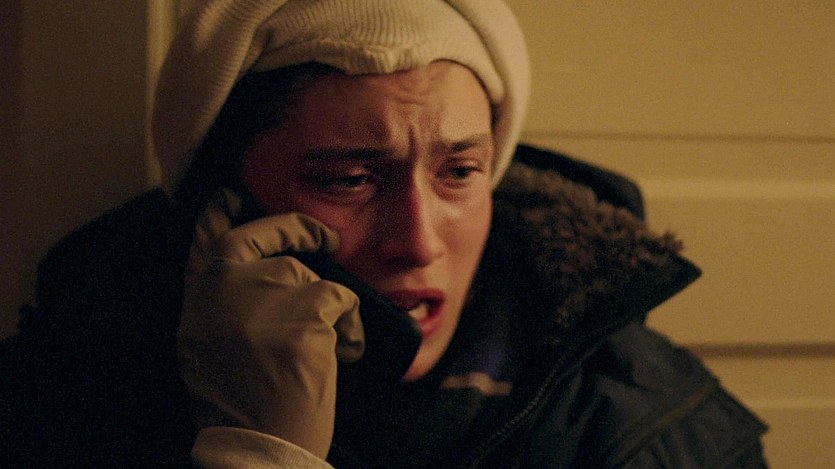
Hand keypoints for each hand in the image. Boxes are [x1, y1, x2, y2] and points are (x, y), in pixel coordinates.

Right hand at [177, 189, 364, 458]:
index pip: (206, 242)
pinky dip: (351, 328)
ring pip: (313, 277)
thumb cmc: (240, 404)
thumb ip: (221, 304)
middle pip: (267, 241)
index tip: (228, 195)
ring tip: (327, 352)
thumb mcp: (208, 346)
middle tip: (325, 237)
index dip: (218, 215)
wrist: (258, 443)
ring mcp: (265, 294)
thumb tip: (254, 272)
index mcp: (199, 300)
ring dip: (328, 309)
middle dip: (298, 230)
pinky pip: (344, 300)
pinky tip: (343, 356)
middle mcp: (225, 287)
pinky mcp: (307, 309)